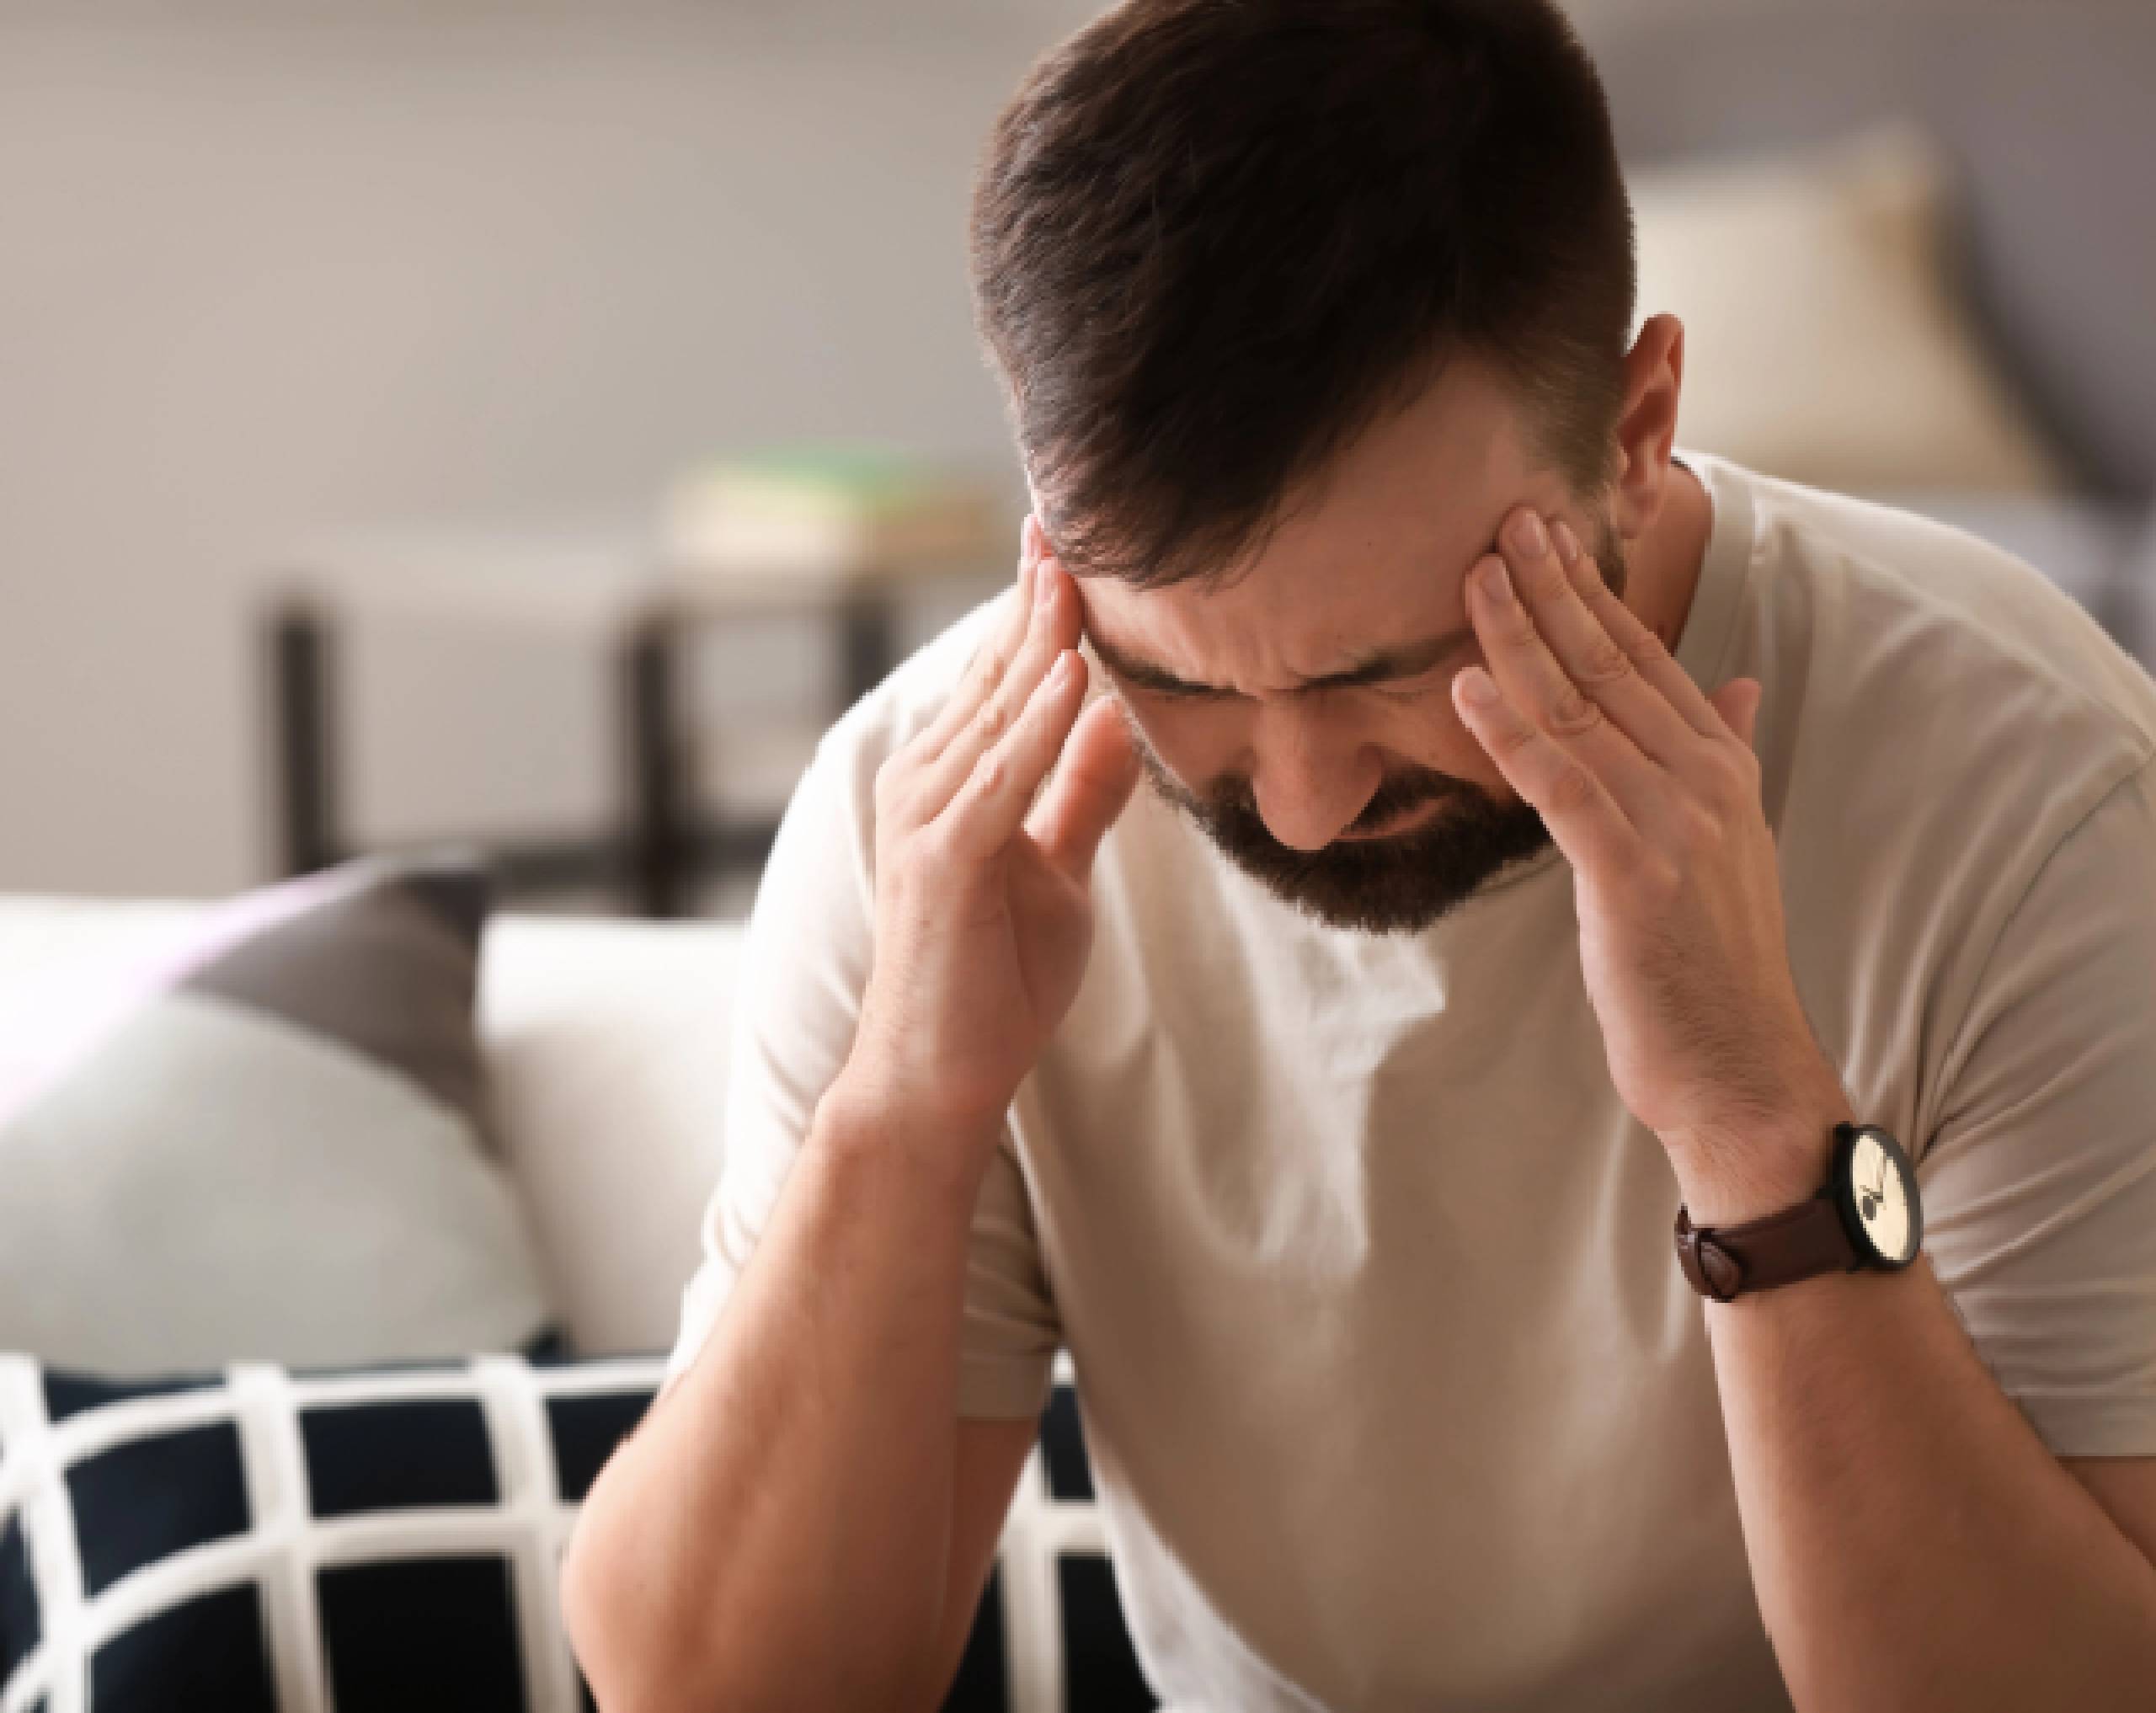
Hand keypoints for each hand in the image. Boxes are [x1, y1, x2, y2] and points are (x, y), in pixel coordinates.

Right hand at [843, 516, 1140, 1158]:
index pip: (1004, 675)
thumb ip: (1080, 796)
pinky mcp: (940, 860)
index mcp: (952, 779)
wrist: (938, 1077)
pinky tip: (1071, 673)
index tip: (1070, 538)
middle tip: (1070, 513)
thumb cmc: (993, 981)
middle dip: (1036, 594)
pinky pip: (999, 778)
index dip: (1038, 606)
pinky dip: (1037, 724)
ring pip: (998, 709)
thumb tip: (1115, 714)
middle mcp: (926, 781)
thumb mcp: (1056, 874)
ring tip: (1081, 567)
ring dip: (1041, 636)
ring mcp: (927, 818)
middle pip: (997, 671)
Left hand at [1452, 507, 1849, 1206]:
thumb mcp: (1731, 846)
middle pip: (1611, 665)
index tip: (1545, 536)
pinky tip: (1469, 689)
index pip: (1645, 659)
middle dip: (1552, 589)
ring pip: (1581, 711)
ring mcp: (1672, 824)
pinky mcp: (1635, 875)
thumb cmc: (1715, 965)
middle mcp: (1702, 780)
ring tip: (1473, 578)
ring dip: (1521, 639)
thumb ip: (1725, 757)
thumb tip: (1740, 686)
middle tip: (1502, 521)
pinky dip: (1513, 733)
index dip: (1591, 593)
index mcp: (1720, 768)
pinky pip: (1562, 787)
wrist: (1743, 1071)